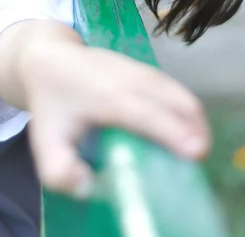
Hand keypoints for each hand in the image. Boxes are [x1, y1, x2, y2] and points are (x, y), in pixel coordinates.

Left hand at [19, 24, 209, 196]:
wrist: (48, 57)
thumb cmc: (52, 102)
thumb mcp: (45, 141)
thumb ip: (60, 170)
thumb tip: (88, 187)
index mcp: (106, 96)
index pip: (147, 113)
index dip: (173, 132)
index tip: (196, 153)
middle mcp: (129, 78)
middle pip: (174, 99)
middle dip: (195, 128)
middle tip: (199, 160)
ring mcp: (139, 69)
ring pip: (178, 91)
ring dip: (195, 119)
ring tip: (197, 148)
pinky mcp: (144, 68)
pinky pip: (173, 88)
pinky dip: (186, 108)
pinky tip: (186, 128)